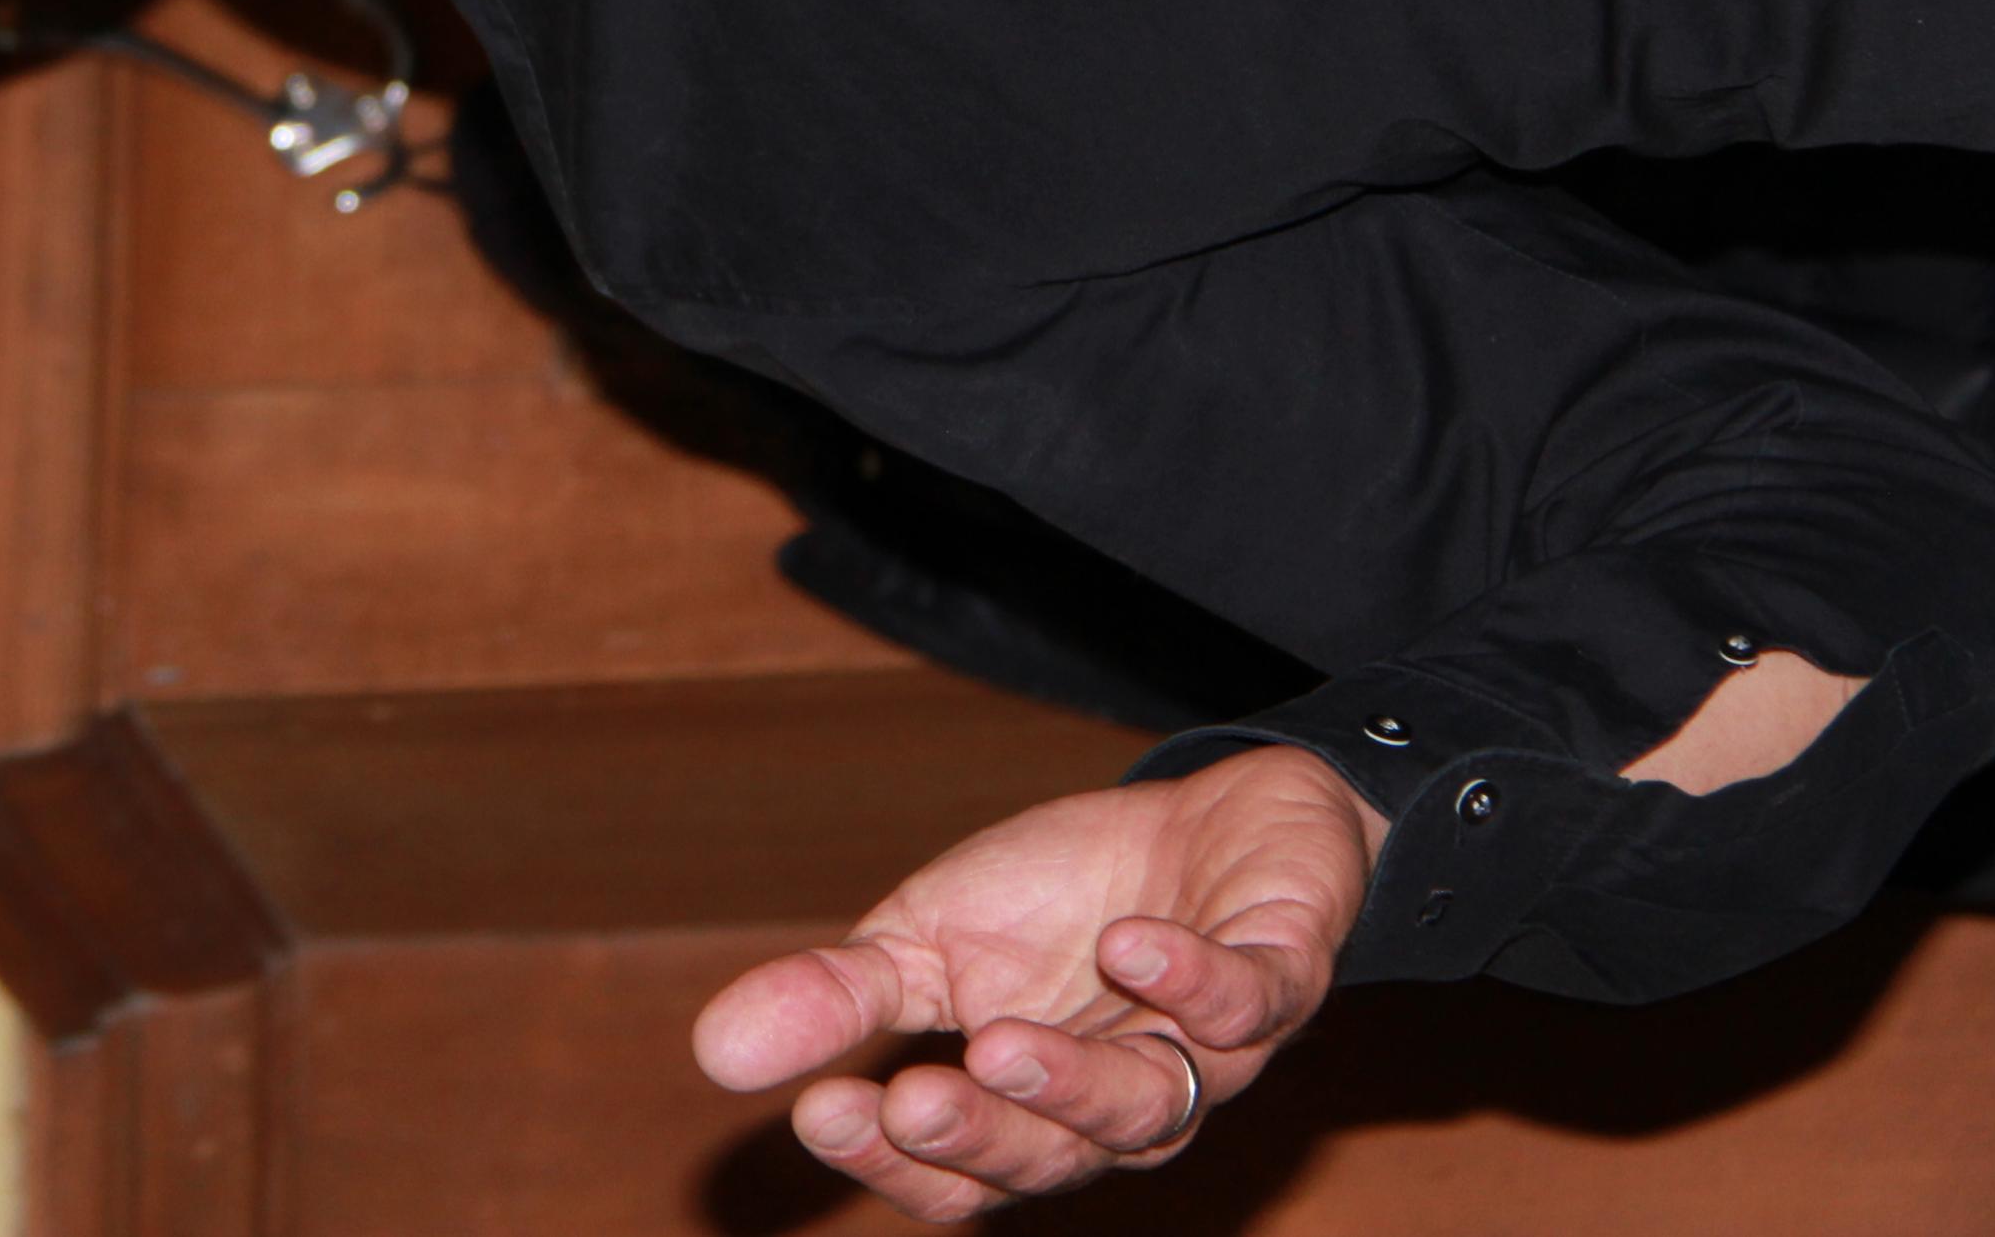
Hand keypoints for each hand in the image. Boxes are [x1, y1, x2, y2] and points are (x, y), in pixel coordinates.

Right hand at [691, 748, 1384, 1222]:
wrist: (1222, 816)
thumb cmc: (1068, 896)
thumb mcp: (929, 933)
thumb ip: (839, 996)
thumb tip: (713, 1049)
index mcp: (1031, 1113)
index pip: (959, 1178)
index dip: (894, 1161)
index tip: (822, 1109)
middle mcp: (1122, 1107)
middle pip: (1052, 1157)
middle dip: (980, 1137)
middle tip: (909, 1101)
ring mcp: (1210, 1049)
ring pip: (1148, 1103)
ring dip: (1073, 1082)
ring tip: (999, 1043)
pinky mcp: (1281, 972)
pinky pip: (1249, 999)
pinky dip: (1192, 978)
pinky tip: (1129, 944)